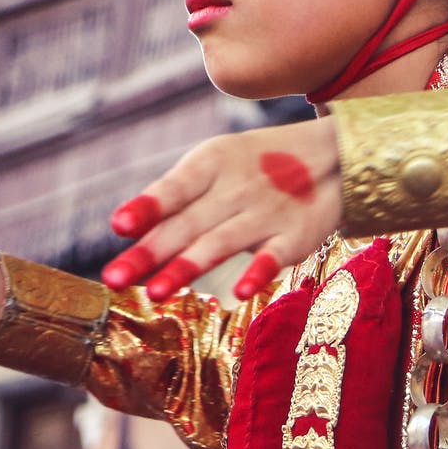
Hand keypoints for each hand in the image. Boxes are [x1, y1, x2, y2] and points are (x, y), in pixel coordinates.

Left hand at [103, 117, 341, 300]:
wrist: (334, 154)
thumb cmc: (254, 166)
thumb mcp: (215, 165)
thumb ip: (175, 197)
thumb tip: (126, 230)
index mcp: (211, 164)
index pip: (174, 187)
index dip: (147, 206)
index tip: (118, 226)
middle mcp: (235, 187)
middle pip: (187, 224)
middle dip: (150, 252)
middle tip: (113, 279)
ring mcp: (266, 213)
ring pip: (221, 242)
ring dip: (188, 266)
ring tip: (155, 293)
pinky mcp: (296, 236)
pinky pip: (274, 256)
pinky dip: (259, 271)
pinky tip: (240, 292)